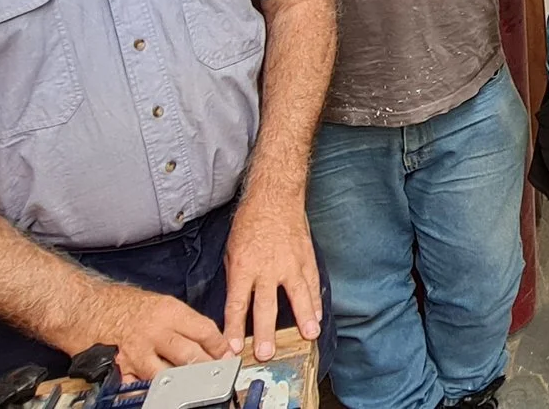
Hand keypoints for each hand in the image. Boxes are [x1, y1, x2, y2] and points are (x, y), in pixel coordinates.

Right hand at [61, 281, 229, 381]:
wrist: (80, 306)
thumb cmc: (114, 303)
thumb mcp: (154, 301)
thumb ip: (178, 320)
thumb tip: (202, 336)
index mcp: (168, 311)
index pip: (205, 330)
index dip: (220, 346)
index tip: (228, 355)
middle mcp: (156, 332)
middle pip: (193, 355)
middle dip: (210, 368)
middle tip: (221, 376)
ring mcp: (138, 353)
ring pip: (171, 374)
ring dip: (186, 383)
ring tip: (197, 388)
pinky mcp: (123, 368)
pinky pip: (142, 386)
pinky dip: (152, 391)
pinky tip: (162, 393)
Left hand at [222, 191, 323, 361]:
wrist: (275, 196)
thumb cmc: (250, 222)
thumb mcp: (232, 250)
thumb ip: (237, 278)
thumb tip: (239, 304)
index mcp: (244, 266)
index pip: (237, 303)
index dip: (235, 328)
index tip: (234, 347)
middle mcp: (267, 268)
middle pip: (266, 306)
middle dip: (266, 332)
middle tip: (267, 352)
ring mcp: (290, 263)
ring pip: (297, 296)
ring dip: (303, 318)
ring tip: (308, 336)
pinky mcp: (306, 258)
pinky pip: (311, 284)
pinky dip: (315, 301)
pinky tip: (317, 316)